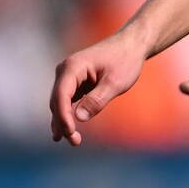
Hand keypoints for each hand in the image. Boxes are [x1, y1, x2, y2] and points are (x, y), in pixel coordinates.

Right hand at [50, 29, 148, 145]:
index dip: (63, 116)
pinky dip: (68, 114)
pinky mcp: (74, 82)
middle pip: (57, 101)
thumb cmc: (125, 61)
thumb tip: (78, 118)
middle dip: (63, 122)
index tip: (71, 133)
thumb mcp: (115, 82)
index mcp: (73, 67)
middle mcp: (65, 70)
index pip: (61, 95)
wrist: (131, 46)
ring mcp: (68, 76)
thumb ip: (97, 100)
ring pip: (59, 102)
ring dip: (63, 121)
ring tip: (73, 140)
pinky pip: (67, 101)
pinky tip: (68, 130)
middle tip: (75, 142)